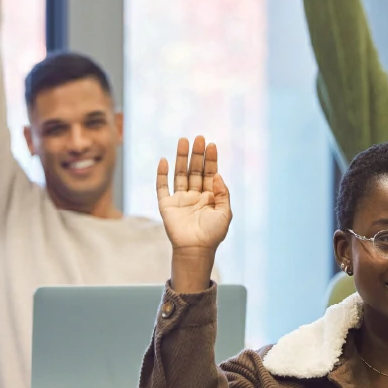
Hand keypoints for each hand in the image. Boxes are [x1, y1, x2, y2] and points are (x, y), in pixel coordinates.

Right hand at [156, 136, 232, 255]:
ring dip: (181, 158)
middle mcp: (194, 195)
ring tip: (183, 141)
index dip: (211, 159)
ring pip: (180, 174)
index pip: (210, 173)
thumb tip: (217, 174)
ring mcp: (180, 199)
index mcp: (209, 196)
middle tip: (198, 138)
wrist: (195, 249)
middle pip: (195, 169)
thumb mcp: (225, 212)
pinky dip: (162, 174)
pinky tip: (164, 161)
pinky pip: (162, 186)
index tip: (211, 144)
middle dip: (197, 154)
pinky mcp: (167, 205)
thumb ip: (223, 193)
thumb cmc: (212, 234)